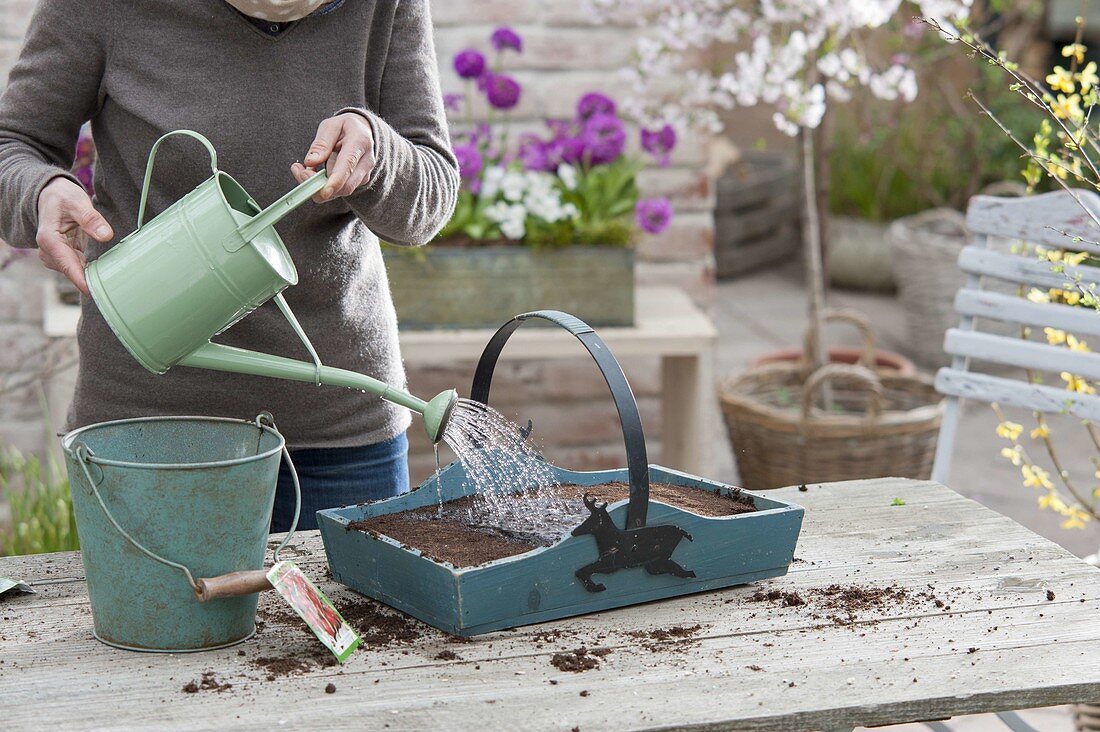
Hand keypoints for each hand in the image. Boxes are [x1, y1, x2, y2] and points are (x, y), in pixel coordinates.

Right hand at [36, 177, 113, 295]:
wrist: (50, 197)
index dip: (81, 281)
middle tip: (117, 285)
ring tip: (114, 277)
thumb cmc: (62, 198)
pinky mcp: (64, 257)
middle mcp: (49, 252)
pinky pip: (79, 268)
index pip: (67, 265)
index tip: (95, 293)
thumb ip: (90, 219)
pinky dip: (91, 270)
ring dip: (93, 275)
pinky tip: (106, 270)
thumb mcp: (77, 202)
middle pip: (72, 272)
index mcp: (49, 240)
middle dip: (92, 280)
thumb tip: (106, 236)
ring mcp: (56, 257)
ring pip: (76, 272)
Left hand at [291, 113, 375, 201]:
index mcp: (359, 142)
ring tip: (302, 170)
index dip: (335, 181)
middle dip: (319, 186)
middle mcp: (365, 162)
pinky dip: (322, 187)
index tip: (322, 191)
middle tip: (299, 171)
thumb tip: (310, 162)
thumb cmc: (345, 127)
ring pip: (339, 192)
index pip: (348, 165)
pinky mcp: (357, 183)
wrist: (363, 132)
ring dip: (317, 187)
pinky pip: (337, 191)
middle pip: (345, 186)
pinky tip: (313, 173)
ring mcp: (363, 175)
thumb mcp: (331, 126)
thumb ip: (321, 143)